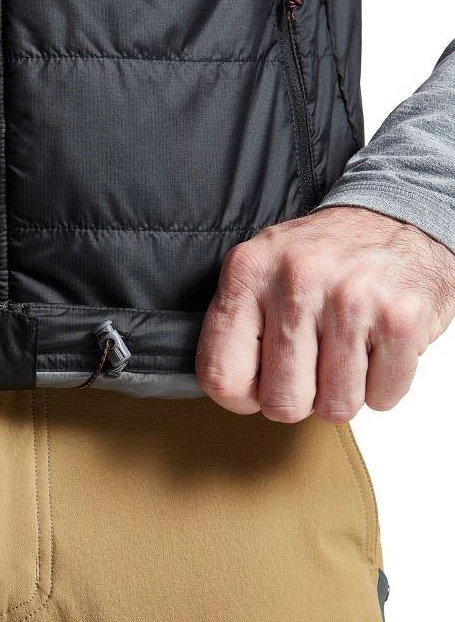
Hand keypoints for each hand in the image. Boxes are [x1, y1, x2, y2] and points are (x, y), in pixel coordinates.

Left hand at [195, 205, 454, 421]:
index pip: (220, 377)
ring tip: (344, 353)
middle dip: (298, 399)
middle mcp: (296, 281)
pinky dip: (382, 386)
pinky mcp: (401, 317)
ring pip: (335, 407)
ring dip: (342, 394)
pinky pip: (382, 396)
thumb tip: (232, 394)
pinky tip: (376, 349)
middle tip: (310, 368)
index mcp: (247, 273)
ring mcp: (352, 299)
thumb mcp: (256, 274)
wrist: (396, 213)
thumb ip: (232, 330)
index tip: (258, 385)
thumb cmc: (319, 260)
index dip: (241, 398)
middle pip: (281, 403)